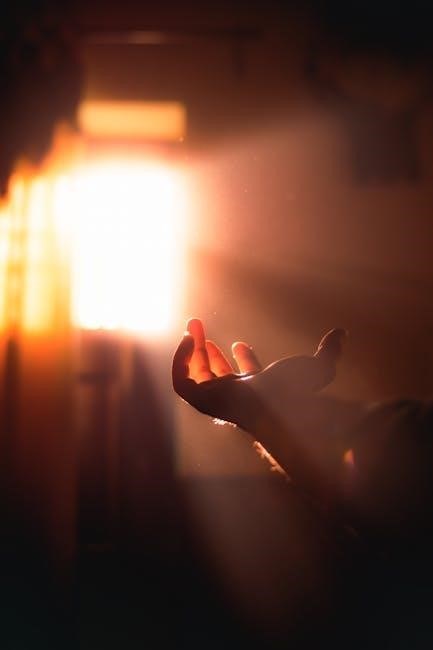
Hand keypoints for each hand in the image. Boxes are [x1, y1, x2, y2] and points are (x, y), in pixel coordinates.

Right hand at [173, 319, 347, 494]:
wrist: (279, 408)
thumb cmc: (298, 392)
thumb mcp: (318, 367)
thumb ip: (330, 351)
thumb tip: (342, 333)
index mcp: (260, 392)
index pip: (248, 379)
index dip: (244, 360)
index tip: (241, 342)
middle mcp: (237, 397)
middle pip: (216, 377)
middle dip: (207, 352)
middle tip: (200, 329)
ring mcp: (217, 400)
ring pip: (196, 376)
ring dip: (190, 351)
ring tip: (191, 326)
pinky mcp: (201, 400)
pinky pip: (181, 381)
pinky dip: (180, 360)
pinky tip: (188, 340)